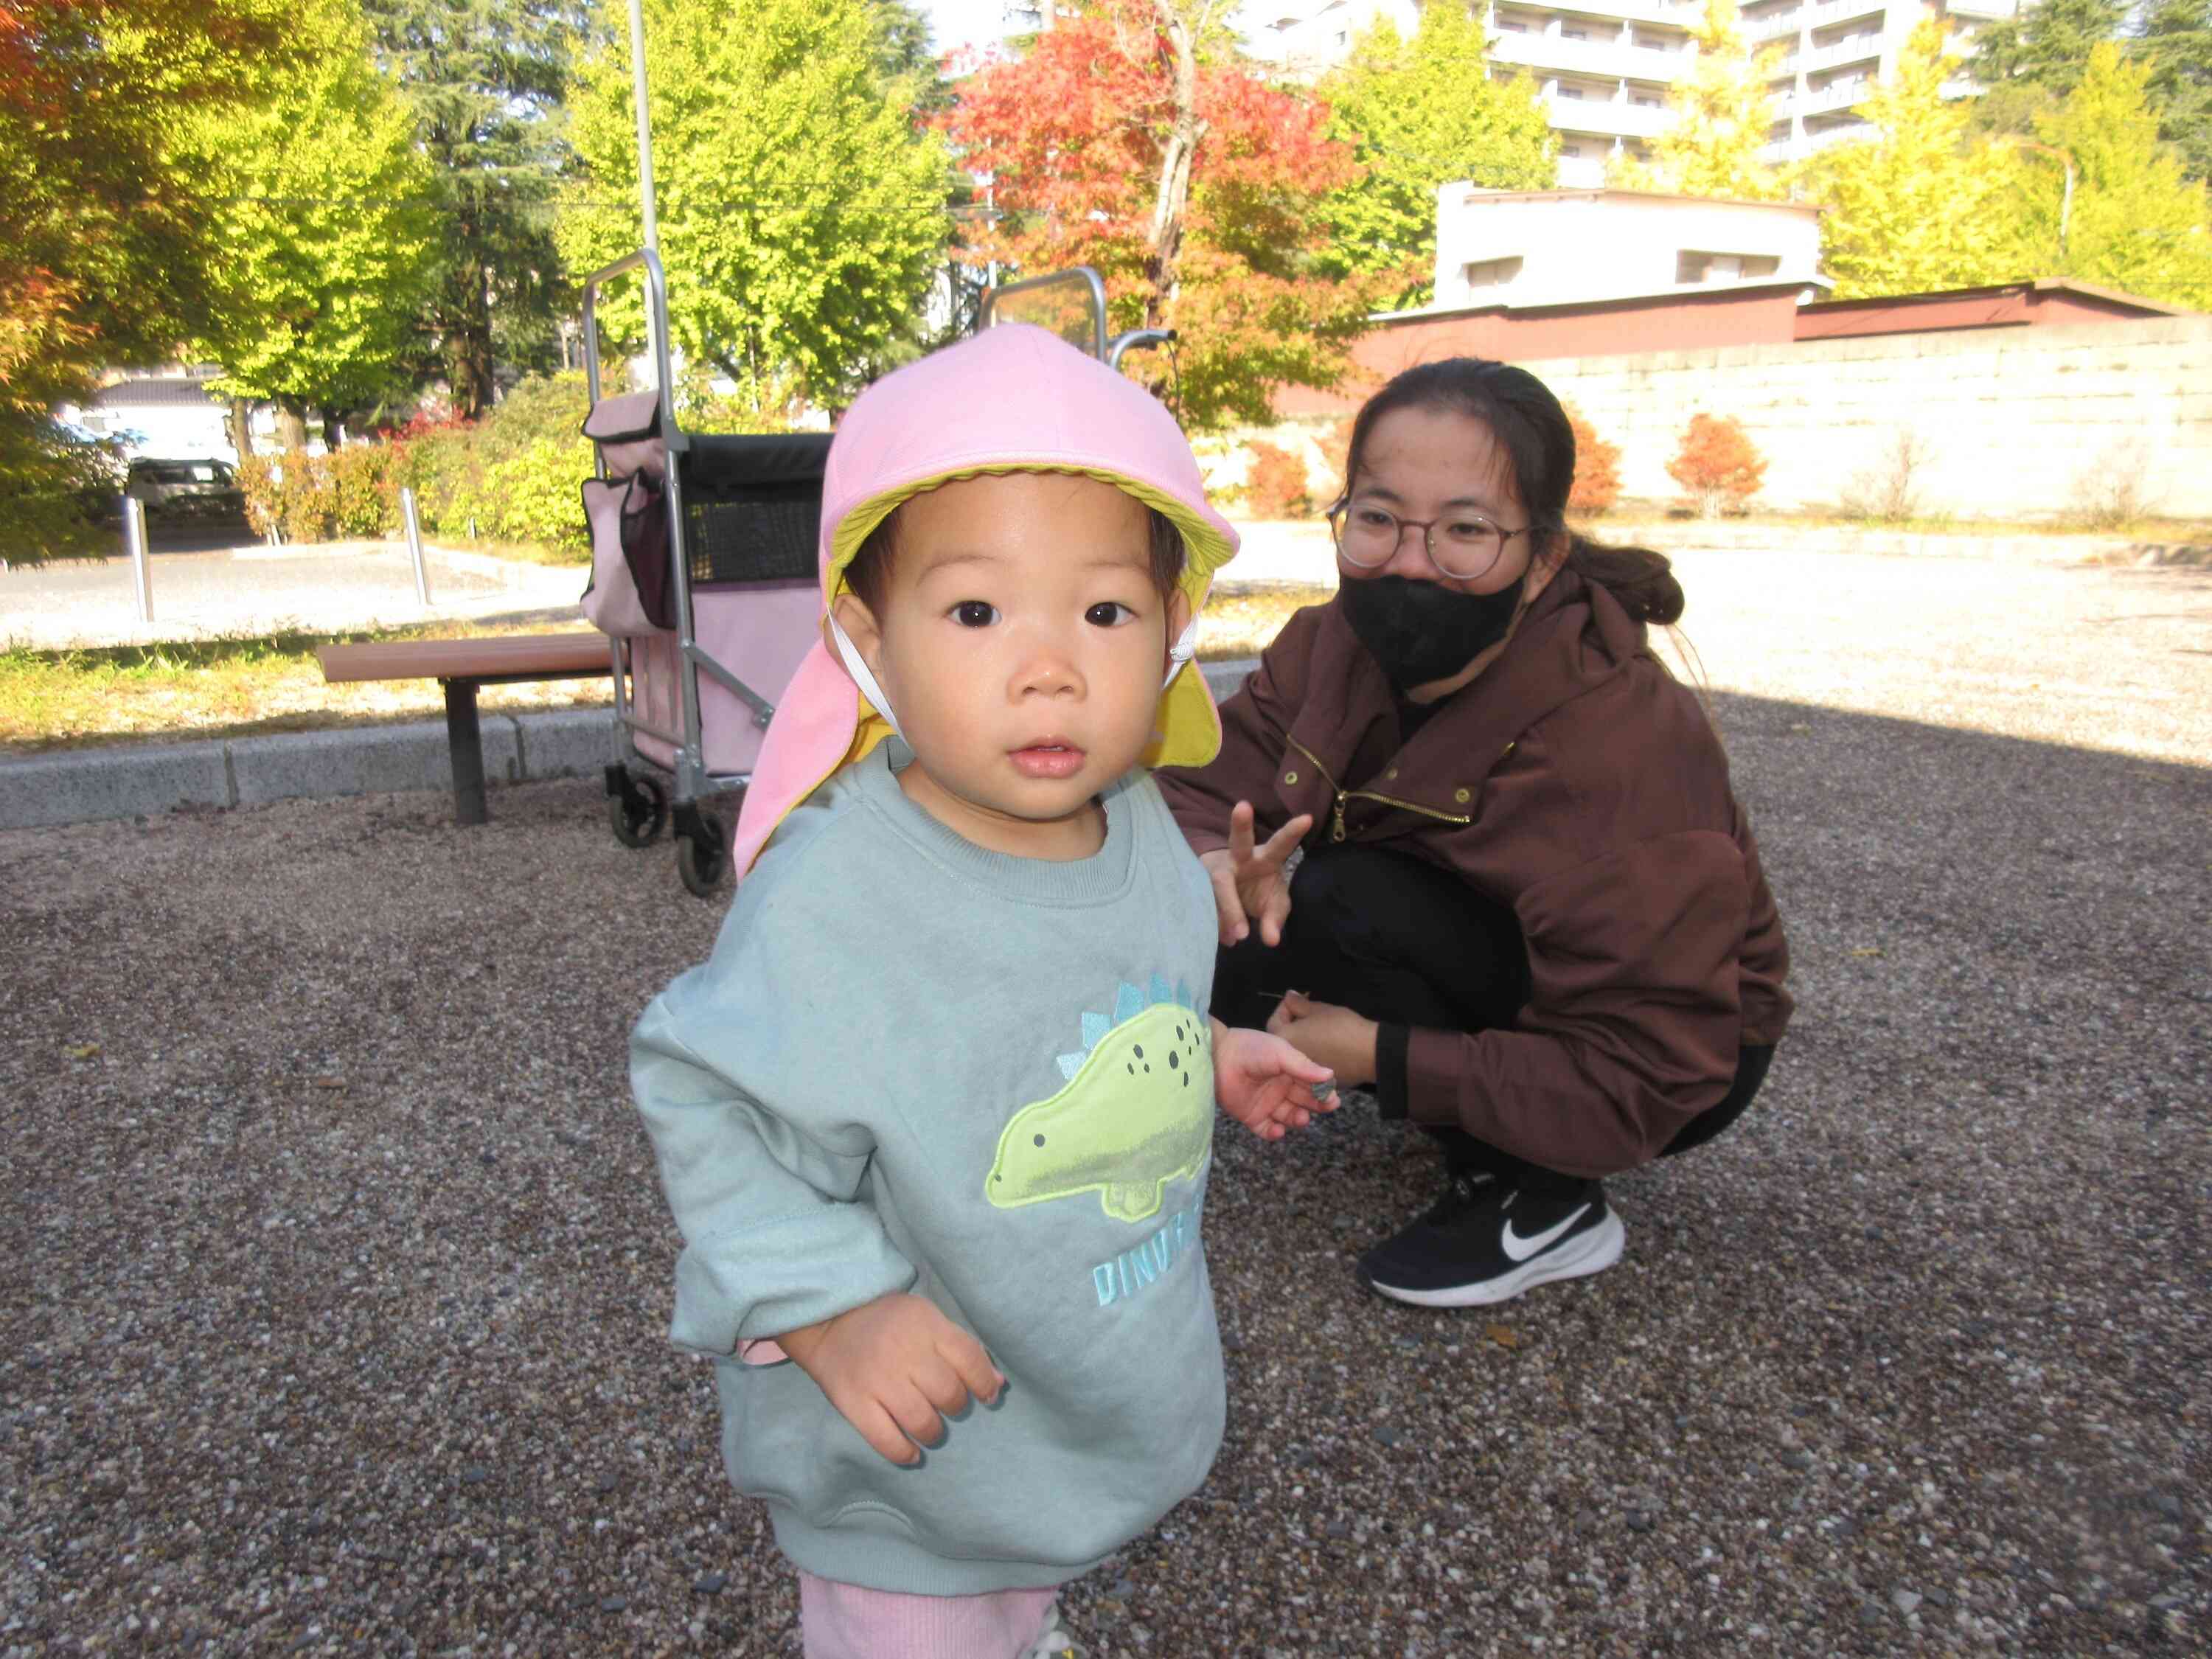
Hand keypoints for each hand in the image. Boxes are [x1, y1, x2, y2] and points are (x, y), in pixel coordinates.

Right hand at [774, 1293, 1003, 1464]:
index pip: (969, 1359)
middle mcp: (904, 1352)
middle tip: (949, 1407)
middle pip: (948, 1393)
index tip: (987, 1396)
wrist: (828, 1321)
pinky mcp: (854, 1402)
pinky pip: (885, 1439)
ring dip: (933, 1431)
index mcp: (926, 1325)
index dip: (985, 1383)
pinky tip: (911, 1452)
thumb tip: (998, 1384)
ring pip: (922, 1420)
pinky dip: (903, 1453)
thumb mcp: (927, 1319)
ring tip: (931, 1429)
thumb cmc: (888, 1322)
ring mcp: (878, 1379)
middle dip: (956, 1407)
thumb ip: (961, 1348)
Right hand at [1199, 801, 1313, 947]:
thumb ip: (1275, 919)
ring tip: (1239, 936)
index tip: (1309, 819)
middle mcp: (1238, 857)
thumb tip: (1271, 940)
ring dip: (1229, 908)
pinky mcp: (1197, 884)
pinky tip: (1227, 938)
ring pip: (1220, 882)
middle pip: (1239, 839)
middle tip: (1243, 807)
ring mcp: (1215, 869)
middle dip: (1241, 824)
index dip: (1292, 832)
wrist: (1225, 894)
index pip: (1280, 844)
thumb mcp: (1273, 905)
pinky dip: (1219, 924)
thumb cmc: (1257, 892)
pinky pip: (1208, 904)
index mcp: (1264, 858)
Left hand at [1212, 1017, 1336, 1140]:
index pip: (1312, 1083)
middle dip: (1317, 1105)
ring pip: (1289, 1117)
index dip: (1324, 1091)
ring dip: (1298, 1119)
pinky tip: (1279, 1130)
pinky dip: (1274, 1133)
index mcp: (1289, 1070)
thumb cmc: (1250, 1049)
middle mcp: (1280, 1087)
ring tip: (1300, 1118)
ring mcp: (1266, 1103)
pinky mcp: (1251, 1116)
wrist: (1217, 1056)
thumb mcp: (1280, 1053)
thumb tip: (1330, 1075)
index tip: (1333, 1097)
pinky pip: (1267, 1130)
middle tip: (1325, 1107)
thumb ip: (1304, 1066)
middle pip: (1305, 1101)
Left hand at [1265, 992, 1378, 1089]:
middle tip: (1308, 1013)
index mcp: (1285, 1039)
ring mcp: (1304, 1074)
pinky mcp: (1319, 1083)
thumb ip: (1299, 1003)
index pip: (1275, 1020)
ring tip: (1319, 1027)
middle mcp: (1289, 1060)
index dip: (1286, 1007)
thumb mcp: (1320, 1009)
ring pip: (1298, 1053)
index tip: (1299, 1000)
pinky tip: (1328, 1045)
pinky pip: (1311, 1065)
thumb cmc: (1343, 1028)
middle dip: (1294, 1024)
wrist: (1370, 1055)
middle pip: (1285, 1039)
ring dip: (1305, 1040)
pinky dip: (1315, 1054)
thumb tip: (1289, 996)